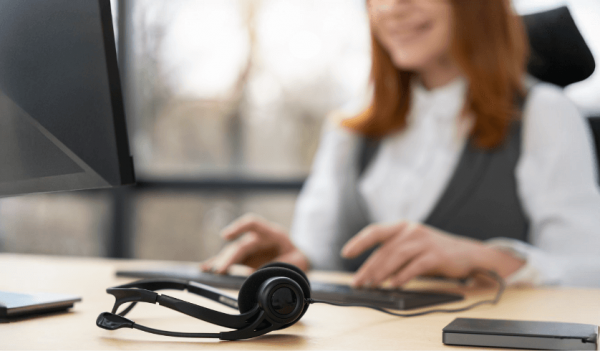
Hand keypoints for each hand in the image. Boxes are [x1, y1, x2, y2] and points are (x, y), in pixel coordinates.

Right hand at [200, 214, 308, 273]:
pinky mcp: (245, 258)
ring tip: (207, 269)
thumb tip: (268, 275)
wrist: (297, 259)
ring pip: (232, 253)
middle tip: (219, 270)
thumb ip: (285, 266)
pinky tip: (205, 268)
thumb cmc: (297, 258)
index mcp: (272, 234)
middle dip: (229, 257)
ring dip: (220, 261)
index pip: (253, 224)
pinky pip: (230, 260)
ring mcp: (250, 248)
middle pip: (240, 245)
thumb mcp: (298, 262)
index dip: (239, 227)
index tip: (225, 236)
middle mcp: (257, 238)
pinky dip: (218, 264)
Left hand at [341, 221, 524, 287]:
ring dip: (382, 272)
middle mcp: (412, 231)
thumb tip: (371, 274)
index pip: (375, 231)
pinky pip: (416, 266)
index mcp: (402, 227)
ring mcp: (424, 242)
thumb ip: (394, 254)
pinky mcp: (436, 255)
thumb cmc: (434, 252)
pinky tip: (395, 284)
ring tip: (372, 285)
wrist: (468, 253)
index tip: (345, 253)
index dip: (359, 241)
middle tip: (358, 282)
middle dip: (368, 267)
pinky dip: (404, 276)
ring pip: (397, 256)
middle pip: (385, 250)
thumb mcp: (412, 247)